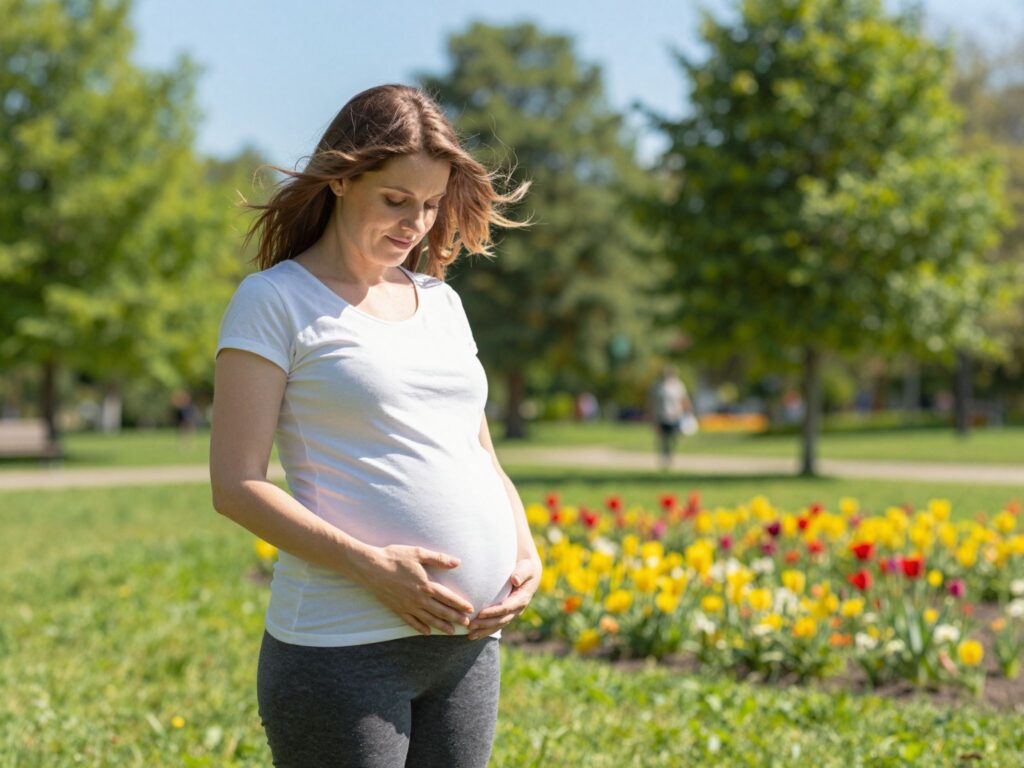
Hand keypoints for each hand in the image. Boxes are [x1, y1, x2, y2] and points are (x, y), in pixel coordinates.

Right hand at [353, 544, 474, 635]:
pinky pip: (411, 622)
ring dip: (441, 626)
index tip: (470, 609)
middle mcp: (419, 598)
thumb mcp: (418, 553)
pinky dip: (420, 628)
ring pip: (428, 619)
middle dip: (455, 618)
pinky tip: (427, 632)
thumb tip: (457, 562)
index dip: (460, 604)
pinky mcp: (397, 609)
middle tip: (467, 624)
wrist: (371, 567)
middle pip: (441, 611)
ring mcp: (408, 606)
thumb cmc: (395, 557)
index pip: (448, 597)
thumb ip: (439, 559)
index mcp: (426, 584)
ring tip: (451, 631)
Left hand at [466, 558, 539, 639]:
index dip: (493, 612)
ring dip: (484, 631)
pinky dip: (486, 630)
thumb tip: (516, 580)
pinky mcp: (507, 613)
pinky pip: (496, 624)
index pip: (506, 608)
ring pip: (498, 625)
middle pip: (501, 620)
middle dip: (486, 624)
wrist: (529, 571)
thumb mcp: (526, 567)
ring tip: (470, 635)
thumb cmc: (526, 567)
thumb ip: (522, 572)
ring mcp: (512, 613)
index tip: (480, 614)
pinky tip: (474, 634)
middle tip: (470, 626)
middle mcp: (517, 609)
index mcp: (522, 599)